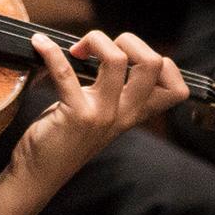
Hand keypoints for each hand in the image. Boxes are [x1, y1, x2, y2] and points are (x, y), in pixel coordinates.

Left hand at [7, 30, 185, 192]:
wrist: (39, 174)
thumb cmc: (65, 140)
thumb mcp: (101, 116)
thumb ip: (111, 91)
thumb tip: (100, 46)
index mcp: (133, 114)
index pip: (176, 88)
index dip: (162, 63)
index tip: (131, 58)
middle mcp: (124, 114)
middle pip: (153, 63)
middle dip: (129, 40)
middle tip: (101, 48)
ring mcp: (103, 115)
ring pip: (117, 60)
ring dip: (95, 40)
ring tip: (76, 48)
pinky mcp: (77, 115)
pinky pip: (66, 72)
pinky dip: (50, 52)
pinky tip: (40, 44)